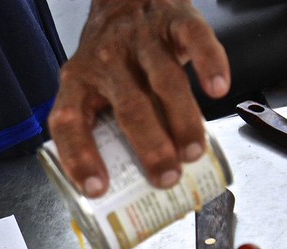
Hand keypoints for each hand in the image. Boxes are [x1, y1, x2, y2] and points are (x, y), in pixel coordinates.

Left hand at [48, 0, 229, 196]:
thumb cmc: (109, 60)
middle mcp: (105, 61)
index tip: (98, 188)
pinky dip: (209, 64)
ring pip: (163, 81)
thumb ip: (100, 131)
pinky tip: (218, 89)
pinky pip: (194, 40)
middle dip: (149, 147)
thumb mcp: (88, 91)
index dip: (80, 157)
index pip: (68, 123)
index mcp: (77, 84)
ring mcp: (140, 40)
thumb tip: (120, 192)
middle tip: (165, 178)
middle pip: (128, 107)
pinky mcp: (174, 19)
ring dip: (181, 120)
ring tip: (192, 153)